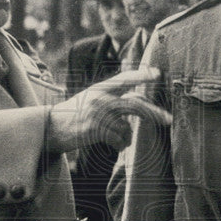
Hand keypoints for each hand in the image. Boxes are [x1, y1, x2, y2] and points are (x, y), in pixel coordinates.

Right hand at [47, 67, 169, 154]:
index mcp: (101, 88)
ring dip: (127, 138)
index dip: (142, 76)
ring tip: (122, 142)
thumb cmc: (74, 115)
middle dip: (154, 112)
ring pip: (126, 126)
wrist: (51, 128)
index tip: (158, 74)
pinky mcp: (94, 129)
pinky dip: (120, 145)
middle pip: (134, 104)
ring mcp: (97, 113)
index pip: (125, 78)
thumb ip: (112, 99)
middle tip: (169, 119)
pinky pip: (118, 139)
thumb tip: (139, 106)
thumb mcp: (91, 100)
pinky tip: (115, 147)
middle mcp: (100, 97)